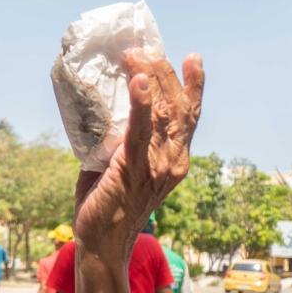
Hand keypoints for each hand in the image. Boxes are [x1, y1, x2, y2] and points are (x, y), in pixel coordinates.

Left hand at [73, 51, 204, 255]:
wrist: (101, 242)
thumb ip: (117, 142)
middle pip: (178, 106)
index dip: (192, 85)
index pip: (190, 115)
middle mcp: (173, 160)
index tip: (190, 57)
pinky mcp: (133, 168)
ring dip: (150, 78)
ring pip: (163, 111)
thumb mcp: (117, 166)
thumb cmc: (105, 205)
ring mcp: (157, 165)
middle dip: (163, 72)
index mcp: (174, 160)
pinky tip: (137, 81)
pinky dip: (140, 102)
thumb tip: (99, 115)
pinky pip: (139, 130)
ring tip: (137, 56)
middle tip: (143, 49)